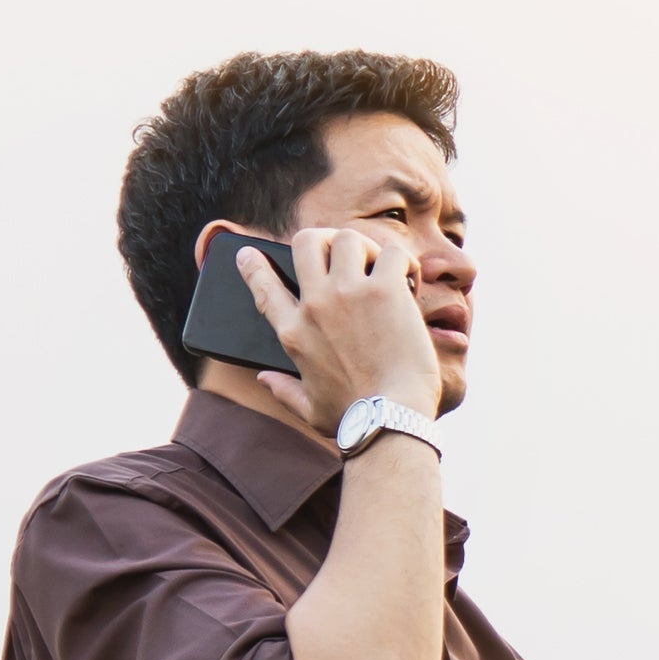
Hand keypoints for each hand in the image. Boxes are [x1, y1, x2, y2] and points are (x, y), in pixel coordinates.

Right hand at [219, 220, 442, 428]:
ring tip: (382, 269)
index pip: (262, 286)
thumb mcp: (310, 410)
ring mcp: (348, 293)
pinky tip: (410, 282)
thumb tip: (263, 379)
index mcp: (293, 333)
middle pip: (306, 242)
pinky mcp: (384, 290)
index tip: (248, 254)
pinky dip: (404, 262)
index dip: (253, 265)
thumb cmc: (356, 421)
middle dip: (324, 240)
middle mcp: (315, 305)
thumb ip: (284, 391)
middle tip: (345, 254)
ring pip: (348, 238)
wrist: (391, 420)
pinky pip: (392, 252)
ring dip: (367, 248)